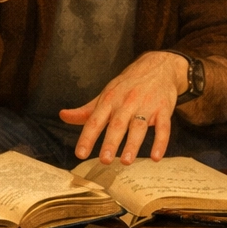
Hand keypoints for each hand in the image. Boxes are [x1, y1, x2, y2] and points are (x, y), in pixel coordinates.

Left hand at [59, 51, 187, 163]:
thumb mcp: (105, 94)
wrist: (157, 67)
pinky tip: (156, 157)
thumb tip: (63, 116)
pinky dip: (160, 142)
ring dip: (132, 144)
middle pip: (117, 124)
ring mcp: (146, 106)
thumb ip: (86, 110)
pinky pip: (164, 127)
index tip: (80, 153)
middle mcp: (126, 103)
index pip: (95, 120)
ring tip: (126, 161)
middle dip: (110, 142)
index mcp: (109, 100)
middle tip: (104, 160)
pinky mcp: (163, 109)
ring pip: (139, 127)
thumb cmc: (127, 85)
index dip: (87, 137)